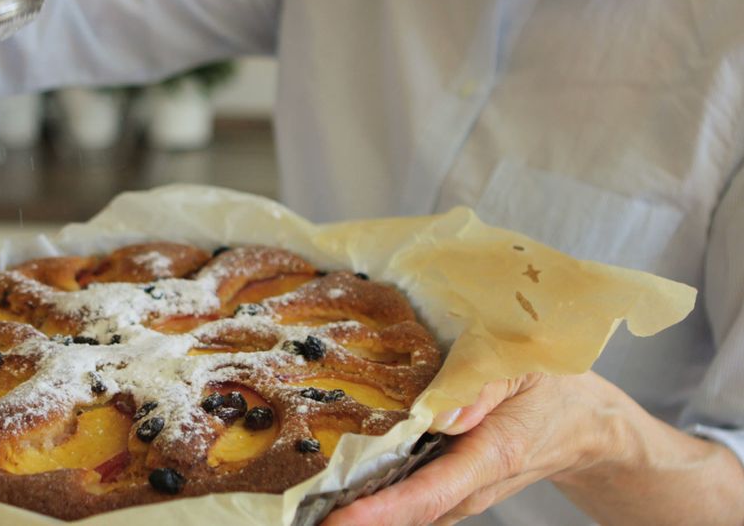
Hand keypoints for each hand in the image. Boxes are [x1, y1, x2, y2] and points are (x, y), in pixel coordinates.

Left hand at [323, 372, 619, 525]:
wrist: (584, 424)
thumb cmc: (554, 389)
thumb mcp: (527, 370)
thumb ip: (484, 385)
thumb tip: (443, 412)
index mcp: (490, 455)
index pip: (429, 492)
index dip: (382, 511)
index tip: (338, 518)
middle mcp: (470, 486)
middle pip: (406, 514)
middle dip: (355, 520)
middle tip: (298, 516)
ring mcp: (460, 493)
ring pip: (405, 512)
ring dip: (359, 513)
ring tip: (304, 509)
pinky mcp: (450, 489)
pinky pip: (409, 500)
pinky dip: (373, 501)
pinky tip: (336, 492)